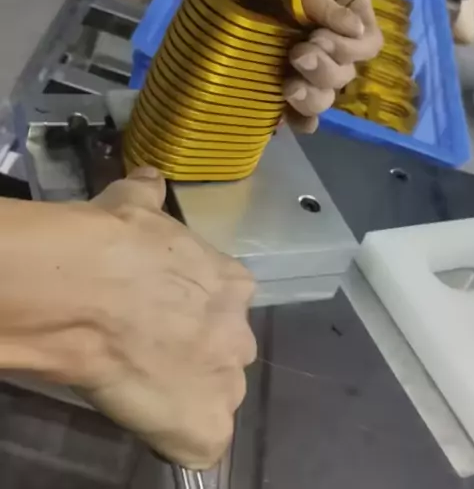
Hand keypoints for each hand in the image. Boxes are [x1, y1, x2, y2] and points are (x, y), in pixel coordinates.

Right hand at [0, 172, 254, 468]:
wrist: (86, 289)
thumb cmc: (113, 240)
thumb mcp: (136, 203)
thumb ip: (151, 194)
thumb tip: (151, 177)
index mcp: (233, 283)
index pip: (226, 303)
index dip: (193, 310)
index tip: (163, 311)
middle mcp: (241, 332)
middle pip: (227, 350)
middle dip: (198, 350)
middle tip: (153, 347)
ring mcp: (227, 383)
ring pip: (217, 395)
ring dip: (189, 391)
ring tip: (146, 382)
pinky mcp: (206, 428)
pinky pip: (200, 441)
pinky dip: (177, 436)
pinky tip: (151, 420)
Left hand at [285, 0, 382, 132]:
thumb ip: (323, 2)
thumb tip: (355, 31)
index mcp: (350, 8)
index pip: (368, 43)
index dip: (347, 50)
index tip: (317, 38)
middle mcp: (334, 37)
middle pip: (346, 74)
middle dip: (323, 71)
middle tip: (296, 56)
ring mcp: (308, 58)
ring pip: (324, 93)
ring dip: (311, 96)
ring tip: (288, 88)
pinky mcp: (281, 72)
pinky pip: (297, 105)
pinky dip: (296, 116)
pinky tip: (288, 122)